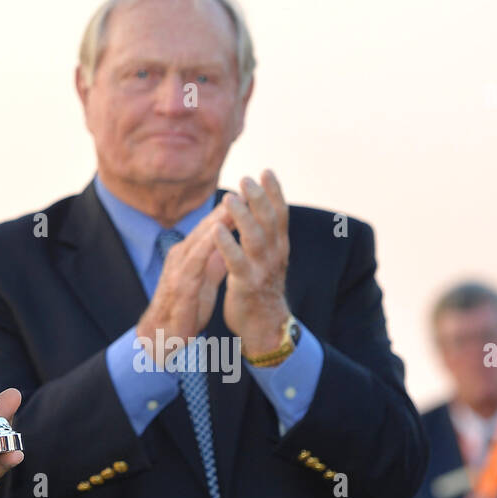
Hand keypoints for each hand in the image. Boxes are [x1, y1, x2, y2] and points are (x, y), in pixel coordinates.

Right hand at [135, 204, 230, 363]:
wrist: (163, 336)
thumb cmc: (185, 308)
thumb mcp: (205, 281)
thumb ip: (215, 262)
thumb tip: (229, 244)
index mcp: (189, 255)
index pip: (211, 229)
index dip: (229, 212)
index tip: (248, 197)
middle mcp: (182, 256)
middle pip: (206, 228)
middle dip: (225, 209)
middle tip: (245, 191)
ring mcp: (178, 269)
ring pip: (199, 240)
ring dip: (216, 222)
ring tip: (233, 206)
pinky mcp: (179, 285)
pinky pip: (194, 262)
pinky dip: (205, 246)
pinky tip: (216, 234)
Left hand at [214, 170, 291, 356]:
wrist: (265, 326)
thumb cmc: (262, 287)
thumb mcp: (268, 258)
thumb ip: (265, 234)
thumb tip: (261, 207)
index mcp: (279, 247)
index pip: (280, 215)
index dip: (275, 192)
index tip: (266, 171)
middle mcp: (274, 255)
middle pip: (269, 221)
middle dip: (258, 198)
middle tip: (246, 178)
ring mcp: (262, 270)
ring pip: (255, 238)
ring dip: (242, 216)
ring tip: (229, 198)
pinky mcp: (246, 284)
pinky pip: (236, 261)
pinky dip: (226, 244)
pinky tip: (216, 229)